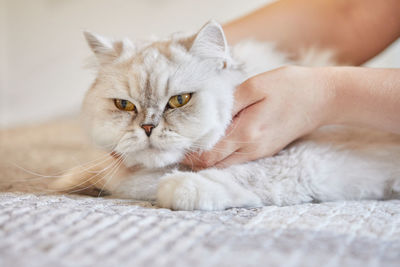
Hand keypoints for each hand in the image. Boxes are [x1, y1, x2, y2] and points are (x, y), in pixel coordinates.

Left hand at [182, 66, 334, 168]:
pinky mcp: (265, 149)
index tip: (172, 147)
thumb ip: (228, 104)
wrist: (322, 98)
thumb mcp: (254, 87)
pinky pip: (237, 158)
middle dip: (193, 159)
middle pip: (214, 164)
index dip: (188, 155)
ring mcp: (260, 152)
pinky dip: (221, 154)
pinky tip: (213, 142)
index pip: (208, 155)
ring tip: (190, 144)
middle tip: (176, 147)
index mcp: (247, 134)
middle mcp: (252, 150)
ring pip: (224, 164)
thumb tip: (205, 117)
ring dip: (206, 158)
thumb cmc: (289, 87)